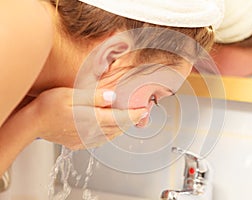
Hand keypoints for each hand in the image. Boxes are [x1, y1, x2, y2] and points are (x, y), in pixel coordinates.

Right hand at [28, 87, 146, 149]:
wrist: (32, 123)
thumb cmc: (49, 105)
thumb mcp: (71, 94)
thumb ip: (93, 97)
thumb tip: (112, 97)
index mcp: (92, 118)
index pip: (121, 118)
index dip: (134, 114)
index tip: (144, 110)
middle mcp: (92, 132)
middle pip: (118, 127)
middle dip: (131, 120)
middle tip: (141, 113)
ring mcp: (86, 139)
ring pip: (111, 135)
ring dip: (121, 127)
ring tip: (129, 119)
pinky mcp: (79, 142)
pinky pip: (101, 140)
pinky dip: (110, 134)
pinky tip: (110, 129)